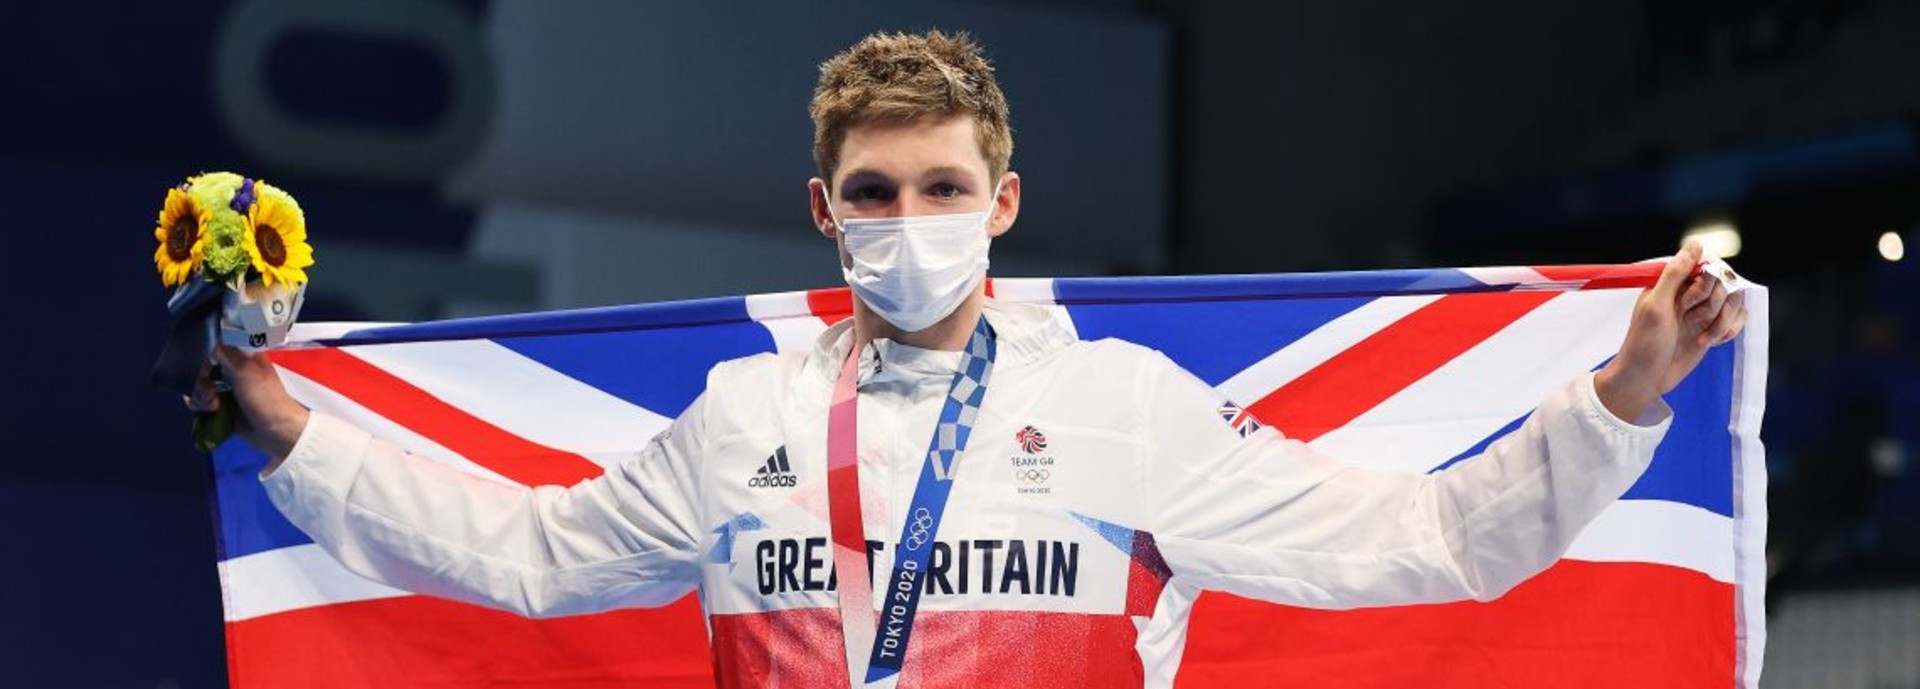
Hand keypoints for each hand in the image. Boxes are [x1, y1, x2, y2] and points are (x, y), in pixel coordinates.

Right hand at [184, 345, 309, 458]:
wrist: (276, 433)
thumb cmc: (267, 399)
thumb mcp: (247, 372)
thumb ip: (228, 353)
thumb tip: (212, 336)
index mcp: (244, 356)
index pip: (214, 345)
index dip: (204, 355)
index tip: (205, 367)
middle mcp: (233, 369)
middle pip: (202, 366)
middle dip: (200, 380)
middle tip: (209, 392)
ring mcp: (226, 387)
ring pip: (198, 384)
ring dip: (200, 395)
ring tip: (213, 406)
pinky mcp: (221, 405)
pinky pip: (199, 400)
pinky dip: (199, 405)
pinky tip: (209, 411)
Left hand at [1595, 240, 1748, 420]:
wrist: (1647, 379)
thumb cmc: (1644, 344)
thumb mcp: (1656, 306)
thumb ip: (1675, 274)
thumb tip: (1695, 244)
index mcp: (1672, 282)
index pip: (1707, 265)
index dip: (1704, 284)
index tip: (1687, 303)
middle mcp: (1689, 292)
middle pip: (1724, 283)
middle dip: (1711, 306)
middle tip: (1688, 321)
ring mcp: (1702, 310)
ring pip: (1734, 301)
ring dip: (1721, 322)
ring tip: (1700, 337)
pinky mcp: (1712, 327)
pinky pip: (1738, 318)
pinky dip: (1728, 331)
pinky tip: (1710, 342)